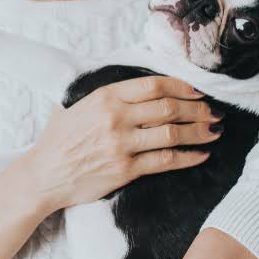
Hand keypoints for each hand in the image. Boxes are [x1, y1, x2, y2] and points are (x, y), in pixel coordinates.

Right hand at [20, 75, 222, 212]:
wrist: (44, 174)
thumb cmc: (58, 138)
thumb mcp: (76, 103)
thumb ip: (104, 92)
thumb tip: (134, 83)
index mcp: (105, 96)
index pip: (154, 85)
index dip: (181, 86)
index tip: (197, 90)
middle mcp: (116, 117)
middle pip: (169, 107)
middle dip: (197, 108)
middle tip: (213, 110)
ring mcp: (122, 145)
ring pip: (172, 133)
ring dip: (199, 131)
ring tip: (214, 130)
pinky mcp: (125, 170)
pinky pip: (165, 161)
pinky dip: (188, 157)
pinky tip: (201, 155)